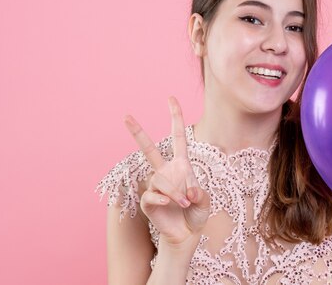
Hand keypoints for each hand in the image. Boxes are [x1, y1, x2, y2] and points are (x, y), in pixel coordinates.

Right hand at [124, 96, 209, 247]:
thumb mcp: (205, 202)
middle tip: (125, 115)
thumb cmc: (197, 213)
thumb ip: (200, 194)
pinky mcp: (149, 201)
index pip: (178, 137)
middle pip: (149, 149)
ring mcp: (156, 185)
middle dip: (137, 132)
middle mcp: (166, 171)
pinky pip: (151, 195)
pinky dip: (161, 199)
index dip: (175, 117)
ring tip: (184, 203)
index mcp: (182, 165)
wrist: (186, 234)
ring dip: (174, 192)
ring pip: (160, 180)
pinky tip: (166, 204)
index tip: (171, 98)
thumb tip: (188, 192)